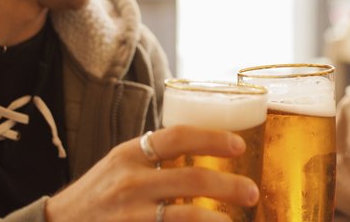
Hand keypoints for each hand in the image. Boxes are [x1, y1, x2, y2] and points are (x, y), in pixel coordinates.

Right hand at [44, 125, 259, 220]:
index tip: (239, 145)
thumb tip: (203, 142)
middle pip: (192, 178)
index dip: (213, 138)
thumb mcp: (120, 163)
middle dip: (230, 186)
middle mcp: (130, 182)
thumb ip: (154, 154)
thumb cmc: (98, 192)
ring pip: (186, 215)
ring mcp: (130, 214)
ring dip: (217, 220)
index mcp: (130, 153)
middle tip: (251, 192)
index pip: (178, 136)